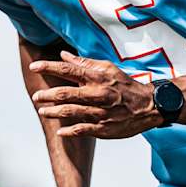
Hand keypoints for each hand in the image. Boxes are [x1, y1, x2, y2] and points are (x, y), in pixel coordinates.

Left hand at [30, 51, 161, 137]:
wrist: (150, 106)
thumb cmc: (126, 86)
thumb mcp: (109, 69)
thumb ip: (85, 63)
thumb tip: (64, 55)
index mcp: (98, 78)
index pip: (69, 69)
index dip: (49, 67)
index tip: (34, 66)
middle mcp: (98, 94)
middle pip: (66, 93)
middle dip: (47, 94)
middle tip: (36, 96)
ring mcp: (101, 112)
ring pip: (71, 112)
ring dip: (53, 112)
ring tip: (42, 111)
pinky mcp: (104, 128)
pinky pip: (83, 130)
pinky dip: (69, 131)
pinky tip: (60, 131)